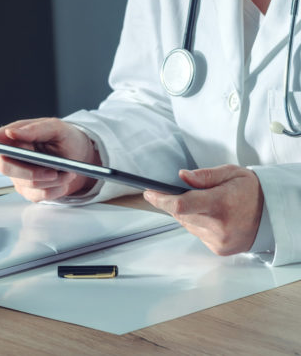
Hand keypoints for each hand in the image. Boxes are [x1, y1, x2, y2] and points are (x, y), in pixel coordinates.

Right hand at [0, 117, 100, 201]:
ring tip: (67, 172)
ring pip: (26, 184)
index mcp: (17, 136)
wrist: (82, 158)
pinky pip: (37, 195)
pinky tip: (63, 180)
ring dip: (51, 181)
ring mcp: (20, 174)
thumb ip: (35, 129)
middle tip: (54, 172)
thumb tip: (12, 132)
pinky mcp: (29, 190)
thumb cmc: (67, 139)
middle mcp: (15, 156)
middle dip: (32, 173)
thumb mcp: (57, 128)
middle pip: (7, 168)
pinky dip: (55, 190)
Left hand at [143, 164, 263, 255]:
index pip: (181, 204)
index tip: (149, 193)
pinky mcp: (219, 249)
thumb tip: (182, 176)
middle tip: (176, 192)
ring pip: (187, 224)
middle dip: (174, 203)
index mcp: (221, 204)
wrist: (272, 215)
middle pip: (180, 214)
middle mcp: (219, 226)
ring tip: (205, 204)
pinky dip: (198, 224)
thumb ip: (204, 176)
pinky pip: (197, 234)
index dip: (161, 199)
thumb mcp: (231, 173)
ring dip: (188, 214)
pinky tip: (212, 217)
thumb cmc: (252, 191)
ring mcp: (219, 240)